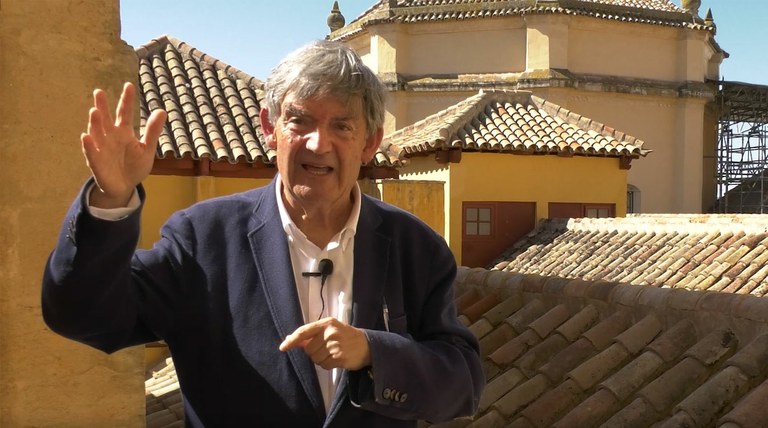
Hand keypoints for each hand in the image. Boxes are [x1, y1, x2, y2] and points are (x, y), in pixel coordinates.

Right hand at [81, 82, 166, 207]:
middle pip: (105, 119)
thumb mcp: (147, 148)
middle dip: (102, 106)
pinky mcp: (96, 162)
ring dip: (95, 123)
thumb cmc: (134, 165)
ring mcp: (102, 148)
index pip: (125, 113)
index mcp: (124, 132)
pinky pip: (92, 153)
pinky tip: (87, 137)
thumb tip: (162, 110)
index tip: (129, 85)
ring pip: (97, 133)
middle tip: (99, 92)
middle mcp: (110, 136)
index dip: (126, 100)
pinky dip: (89, 145)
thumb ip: (152, 131)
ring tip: (94, 111)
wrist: (125, 187)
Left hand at [279, 317, 370, 370]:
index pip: (304, 332)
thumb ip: (311, 335)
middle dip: (314, 353)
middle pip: (309, 350)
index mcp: (326, 323)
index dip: (292, 340)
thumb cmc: (345, 336)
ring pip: (315, 359)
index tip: (283, 347)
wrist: (367, 345)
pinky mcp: (339, 357)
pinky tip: (337, 359)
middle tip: (326, 350)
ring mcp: (335, 345)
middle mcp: (330, 332)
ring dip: (321, 360)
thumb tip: (290, 339)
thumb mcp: (330, 330)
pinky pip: (324, 365)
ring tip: (333, 354)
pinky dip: (328, 365)